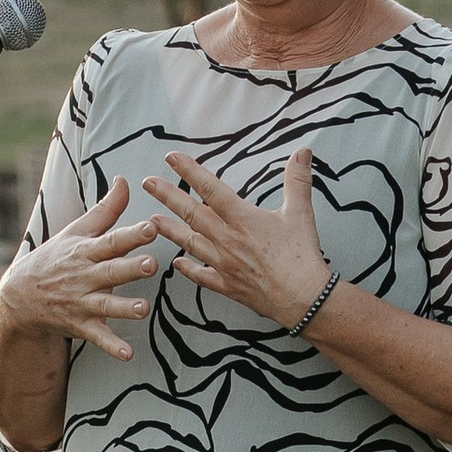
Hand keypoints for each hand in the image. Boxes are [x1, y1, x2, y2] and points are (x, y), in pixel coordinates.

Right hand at [0, 174, 157, 362]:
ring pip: (105, 306)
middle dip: (130, 268)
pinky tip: (128, 355)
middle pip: (111, 271)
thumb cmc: (56, 258)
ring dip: (124, 308)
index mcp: (86, 251)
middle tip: (151, 264)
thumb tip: (125, 180)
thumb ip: (106, 210)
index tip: (152, 227)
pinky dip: (111, 346)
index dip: (131, 234)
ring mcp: (81, 302)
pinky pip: (97, 337)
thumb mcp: (76, 232)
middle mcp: (84, 276)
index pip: (111, 240)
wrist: (19, 297)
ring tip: (143, 309)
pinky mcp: (80, 326)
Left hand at [139, 144, 328, 330]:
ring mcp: (224, 264)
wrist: (303, 299)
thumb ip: (297, 180)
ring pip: (190, 243)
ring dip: (170, 230)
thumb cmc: (301, 257)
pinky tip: (177, 263)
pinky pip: (201, 276)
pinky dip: (188, 269)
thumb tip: (303, 152)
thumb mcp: (301, 213)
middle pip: (191, 213)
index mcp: (243, 220)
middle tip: (148, 183)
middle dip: (167, 196)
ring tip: (152, 220)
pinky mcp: (227, 285)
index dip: (189, 171)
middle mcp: (227, 240)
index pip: (210, 189)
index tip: (171, 158)